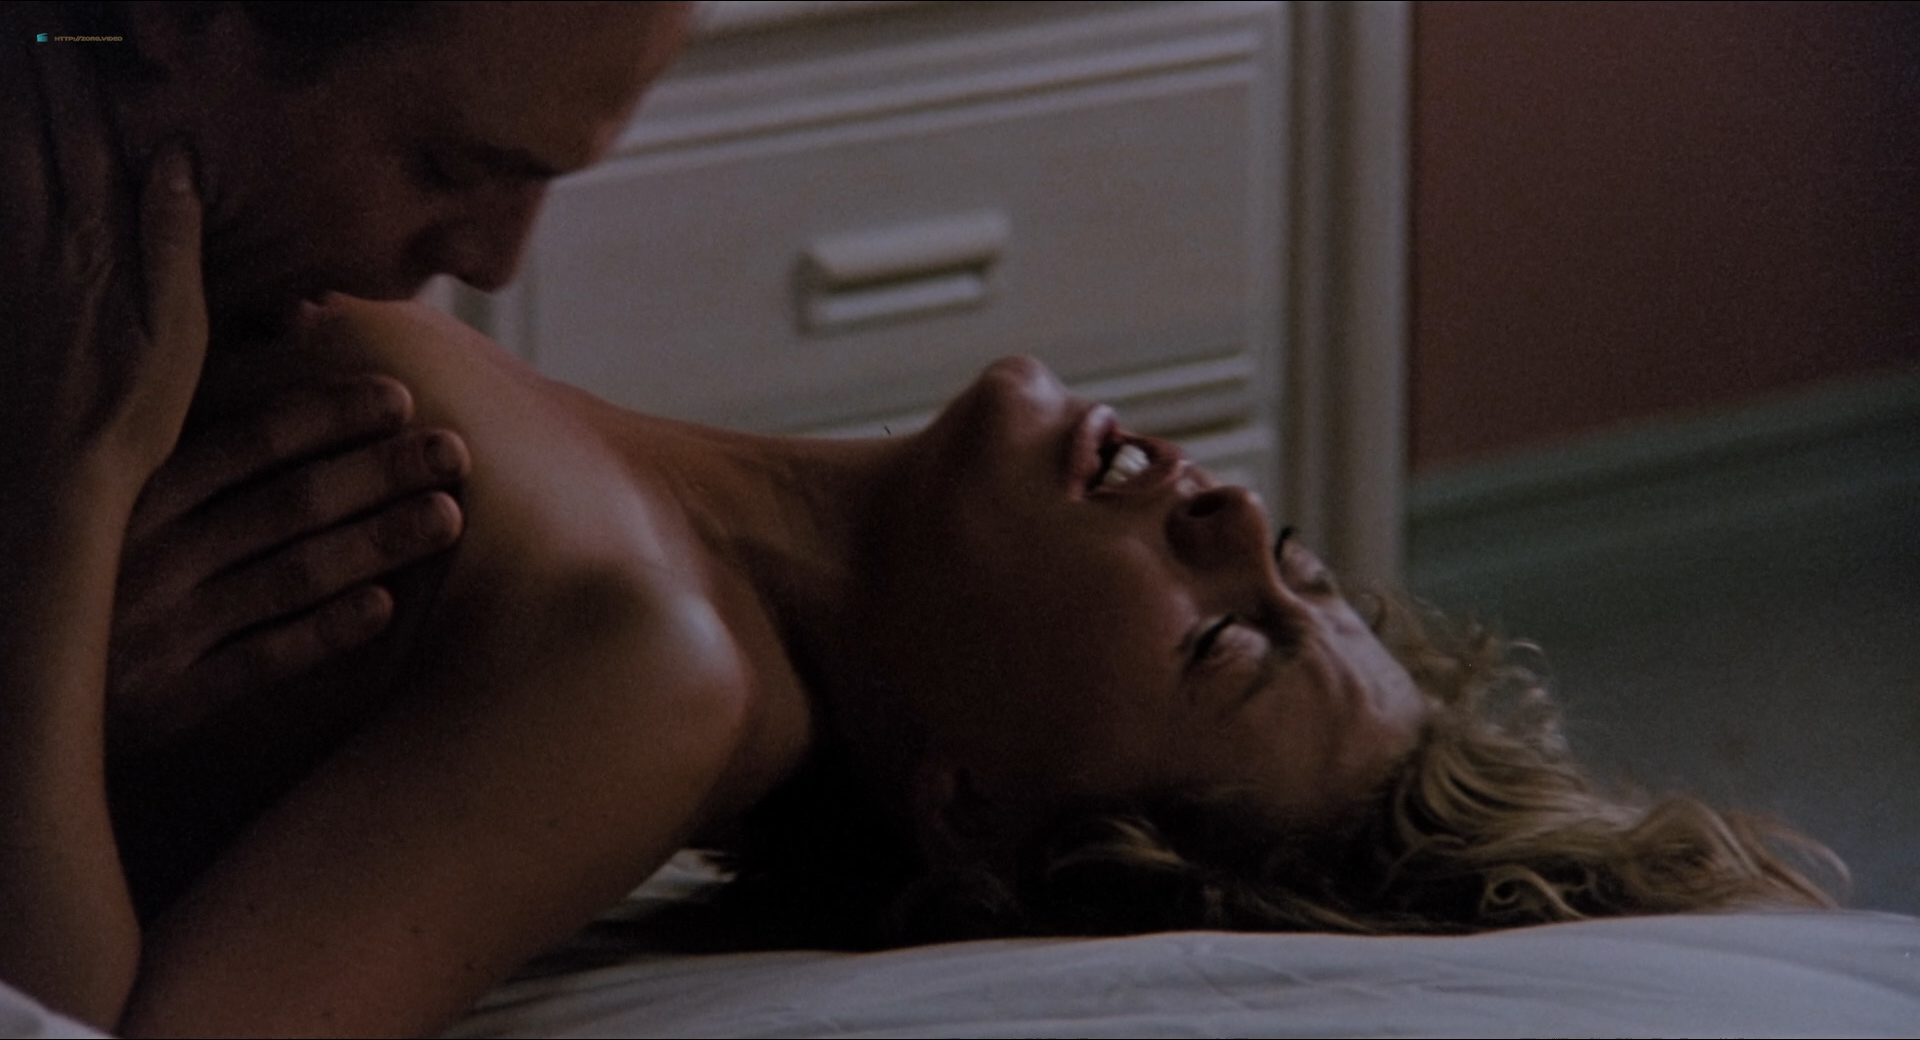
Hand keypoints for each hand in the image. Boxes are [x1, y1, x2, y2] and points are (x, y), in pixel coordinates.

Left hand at [0, 40, 205, 492]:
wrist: (46, 482)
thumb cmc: (127, 416)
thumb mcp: (176, 331)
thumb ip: (171, 241)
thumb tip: (172, 159)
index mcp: (98, 245)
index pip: (87, 137)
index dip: (76, 74)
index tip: (69, 24)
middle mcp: (42, 242)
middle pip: (31, 133)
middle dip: (30, 72)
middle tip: (28, 19)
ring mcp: (7, 266)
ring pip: (2, 163)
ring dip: (7, 108)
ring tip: (8, 55)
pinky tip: (1, 155)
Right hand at [107, 377, 469, 757]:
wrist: (21, 698)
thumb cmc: (91, 586)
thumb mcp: (116, 510)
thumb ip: (194, 458)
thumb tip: (284, 355)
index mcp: (136, 495)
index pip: (249, 442)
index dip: (330, 416)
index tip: (403, 397)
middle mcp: (147, 553)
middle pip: (286, 502)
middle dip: (378, 471)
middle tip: (457, 450)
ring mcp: (157, 627)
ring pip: (288, 575)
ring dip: (374, 542)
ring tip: (448, 516)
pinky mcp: (166, 701)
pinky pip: (259, 660)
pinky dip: (321, 631)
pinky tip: (382, 608)